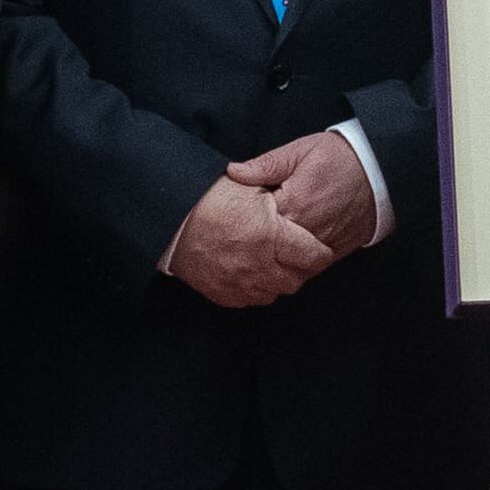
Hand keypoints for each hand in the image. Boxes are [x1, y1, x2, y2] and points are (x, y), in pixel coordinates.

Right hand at [165, 172, 337, 308]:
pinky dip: (255, 288)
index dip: (320, 252)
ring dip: (277, 279)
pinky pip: (250, 300)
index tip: (319, 247)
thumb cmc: (208, 199)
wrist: (169, 219)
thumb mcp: (250, 189)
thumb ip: (280, 203)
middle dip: (300, 268)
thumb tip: (299, 212)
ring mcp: (239, 284)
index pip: (314, 257)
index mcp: (270, 236)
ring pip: (274, 293)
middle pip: (296, 280)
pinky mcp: (223, 294)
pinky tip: (249, 270)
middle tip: (294, 253)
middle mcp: (258, 265)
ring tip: (270, 261)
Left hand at [229, 129, 379, 260]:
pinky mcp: (333, 254)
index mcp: (293, 204)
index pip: (253, 222)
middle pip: (266, 250)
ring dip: (271, 261)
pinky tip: (280, 259)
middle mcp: (306, 231)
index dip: (238, 219)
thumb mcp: (301, 151)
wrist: (381, 174)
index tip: (229, 214)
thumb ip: (266, 165)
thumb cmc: (341, 159)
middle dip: (251, 245)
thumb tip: (233, 172)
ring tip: (255, 251)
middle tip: (237, 236)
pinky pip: (306, 270)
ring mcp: (320, 246)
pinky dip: (292, 266)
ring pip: (286, 266)